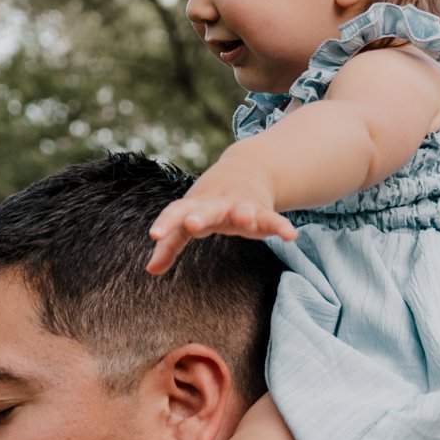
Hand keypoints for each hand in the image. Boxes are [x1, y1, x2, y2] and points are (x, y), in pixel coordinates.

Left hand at [146, 159, 293, 276]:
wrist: (247, 168)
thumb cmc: (210, 202)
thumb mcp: (190, 219)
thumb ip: (171, 245)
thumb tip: (150, 271)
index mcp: (195, 206)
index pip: (176, 212)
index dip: (166, 223)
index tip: (154, 235)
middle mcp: (216, 204)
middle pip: (206, 210)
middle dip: (200, 216)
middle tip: (192, 223)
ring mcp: (240, 205)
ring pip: (241, 209)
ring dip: (243, 213)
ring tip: (246, 219)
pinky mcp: (262, 210)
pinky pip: (272, 219)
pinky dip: (281, 226)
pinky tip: (290, 236)